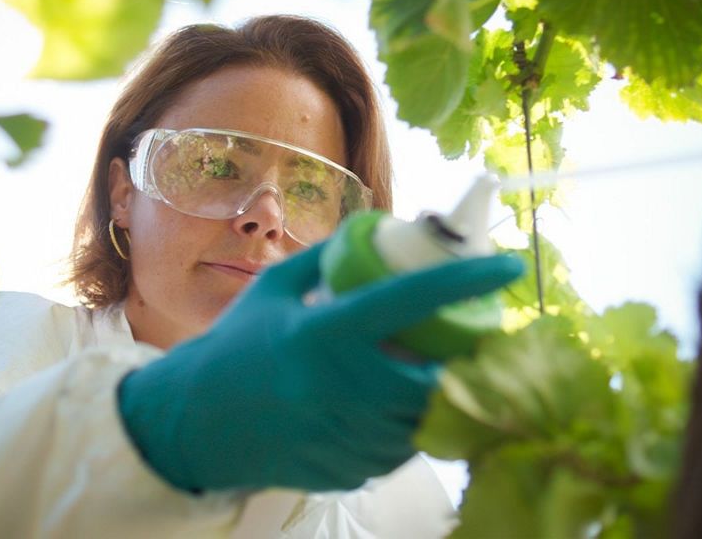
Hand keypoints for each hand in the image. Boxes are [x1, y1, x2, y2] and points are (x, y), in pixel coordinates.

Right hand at [117, 243, 523, 492]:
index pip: (411, 301)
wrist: (192, 423)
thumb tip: (376, 230)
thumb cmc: (234, 349)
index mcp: (322, 335)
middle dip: (462, 358)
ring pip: (425, 420)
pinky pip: (401, 453)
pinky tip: (391, 407)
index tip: (508, 264)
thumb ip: (325, 260)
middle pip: (436, 375)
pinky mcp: (347, 471)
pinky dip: (408, 429)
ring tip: (428, 370)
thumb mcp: (273, 290)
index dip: (466, 279)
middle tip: (468, 337)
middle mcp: (337, 389)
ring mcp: (343, 437)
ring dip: (437, 395)